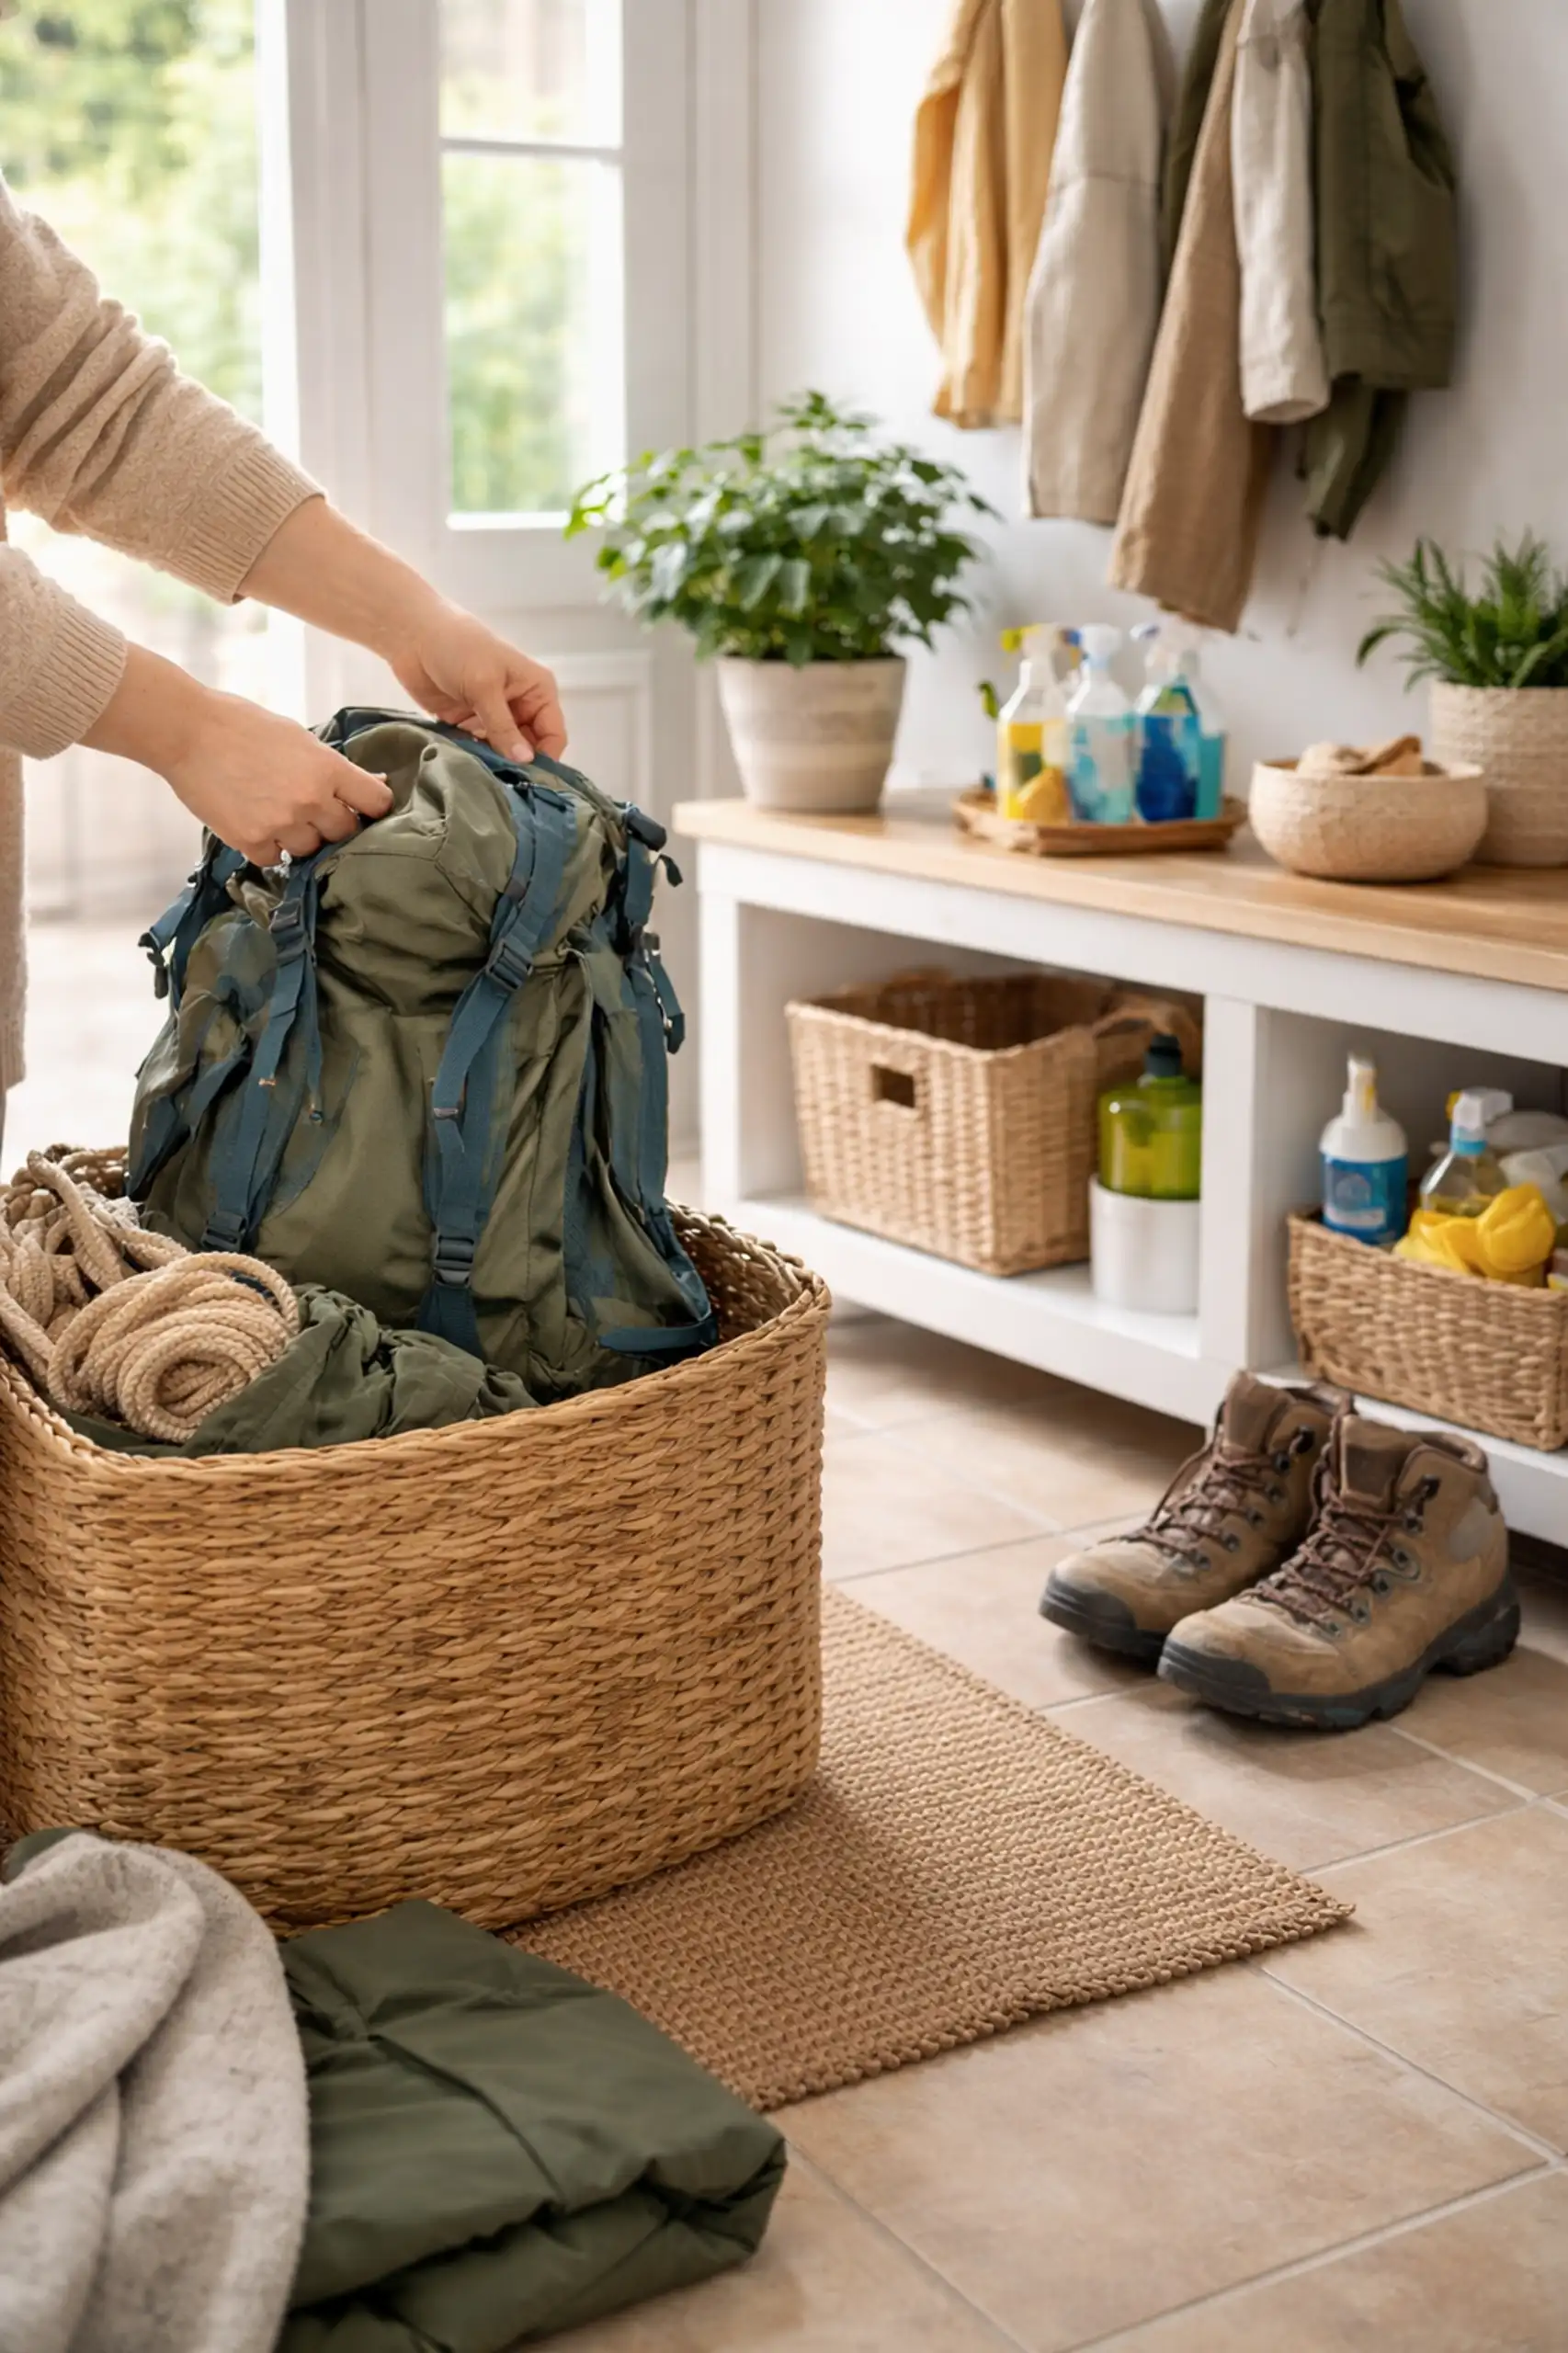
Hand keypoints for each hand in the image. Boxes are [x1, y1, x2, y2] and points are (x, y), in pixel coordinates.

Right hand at [86, 649, 392, 864]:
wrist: (187, 732)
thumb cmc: (242, 725)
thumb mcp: (298, 738)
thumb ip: (333, 767)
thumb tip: (373, 785)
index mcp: (327, 768)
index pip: (376, 802)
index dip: (371, 807)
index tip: (361, 807)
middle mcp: (310, 800)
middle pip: (344, 832)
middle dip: (332, 823)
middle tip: (310, 808)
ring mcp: (281, 823)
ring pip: (310, 849)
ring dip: (298, 837)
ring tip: (275, 812)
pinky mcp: (251, 841)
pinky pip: (275, 859)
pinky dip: (268, 847)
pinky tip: (254, 823)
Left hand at [384, 593, 567, 763]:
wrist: (413, 636)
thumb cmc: (458, 648)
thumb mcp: (485, 686)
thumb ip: (503, 727)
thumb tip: (525, 761)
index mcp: (537, 690)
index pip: (553, 734)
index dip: (544, 758)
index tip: (528, 781)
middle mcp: (521, 706)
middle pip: (530, 748)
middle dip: (519, 766)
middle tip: (504, 787)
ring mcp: (495, 716)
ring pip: (505, 753)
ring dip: (495, 765)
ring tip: (484, 781)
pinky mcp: (470, 724)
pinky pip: (480, 750)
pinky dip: (476, 760)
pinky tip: (468, 769)